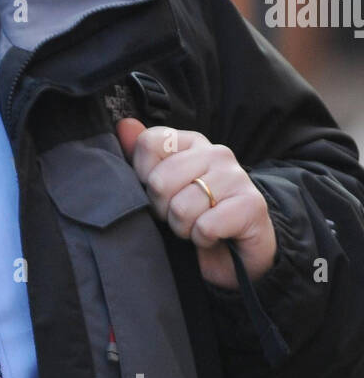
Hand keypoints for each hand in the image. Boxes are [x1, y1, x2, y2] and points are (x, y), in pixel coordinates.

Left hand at [115, 118, 277, 289]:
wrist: (238, 253)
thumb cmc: (195, 217)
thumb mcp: (162, 189)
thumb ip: (142, 157)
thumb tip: (125, 124)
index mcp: (191, 142)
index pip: (148, 143)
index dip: (143, 176)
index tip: (160, 193)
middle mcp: (216, 152)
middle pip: (159, 181)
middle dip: (163, 209)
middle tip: (180, 215)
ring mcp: (236, 176)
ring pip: (181, 208)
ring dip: (183, 228)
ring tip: (198, 226)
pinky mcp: (252, 204)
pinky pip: (206, 227)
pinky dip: (203, 239)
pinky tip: (215, 236)